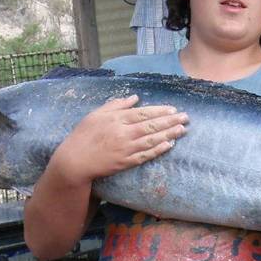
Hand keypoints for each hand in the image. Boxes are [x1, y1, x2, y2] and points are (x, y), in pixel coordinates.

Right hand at [50, 95, 187, 185]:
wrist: (74, 160)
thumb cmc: (83, 135)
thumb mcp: (96, 114)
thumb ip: (116, 105)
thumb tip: (135, 98)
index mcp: (117, 119)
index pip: (143, 113)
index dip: (160, 111)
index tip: (173, 110)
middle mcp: (124, 133)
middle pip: (152, 125)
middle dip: (170, 121)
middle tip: (186, 118)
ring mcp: (126, 149)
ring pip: (152, 140)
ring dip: (169, 134)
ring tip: (182, 130)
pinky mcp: (126, 162)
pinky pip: (146, 155)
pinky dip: (158, 150)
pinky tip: (169, 145)